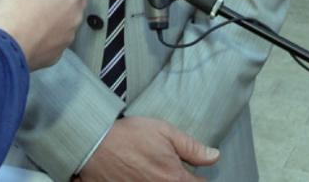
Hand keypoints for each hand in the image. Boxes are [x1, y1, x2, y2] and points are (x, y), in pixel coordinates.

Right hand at [0, 0, 99, 69]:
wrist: (1, 53)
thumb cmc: (11, 10)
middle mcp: (75, 16)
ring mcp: (67, 38)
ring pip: (69, 18)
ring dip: (59, 11)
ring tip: (38, 7)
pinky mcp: (55, 55)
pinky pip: (56, 38)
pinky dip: (49, 32)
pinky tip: (32, 30)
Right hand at [79, 117, 219, 181]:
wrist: (94, 145)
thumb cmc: (129, 136)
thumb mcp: (164, 132)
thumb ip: (192, 147)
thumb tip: (214, 156)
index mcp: (175, 179)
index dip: (198, 178)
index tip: (193, 173)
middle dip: (180, 180)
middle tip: (168, 169)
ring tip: (153, 171)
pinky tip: (140, 176)